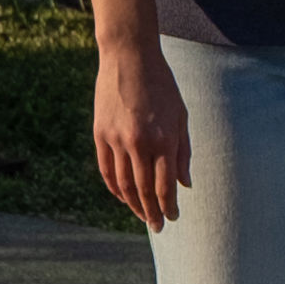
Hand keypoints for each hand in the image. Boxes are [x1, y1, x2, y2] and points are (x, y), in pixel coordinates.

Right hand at [95, 36, 191, 229]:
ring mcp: (116, 140)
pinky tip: (122, 197)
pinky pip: (106, 170)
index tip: (173, 218)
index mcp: (164, 138)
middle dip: (152, 212)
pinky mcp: (100, 134)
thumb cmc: (162, 85)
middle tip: (158, 226)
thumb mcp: (180, 115)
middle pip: (143, 190)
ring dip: (133, 204)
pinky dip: (114, 188)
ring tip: (142, 216)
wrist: (129, 57)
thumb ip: (182, 151)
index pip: (165, 185)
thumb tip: (185, 184)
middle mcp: (139, 143)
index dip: (169, 205)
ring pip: (123, 184)